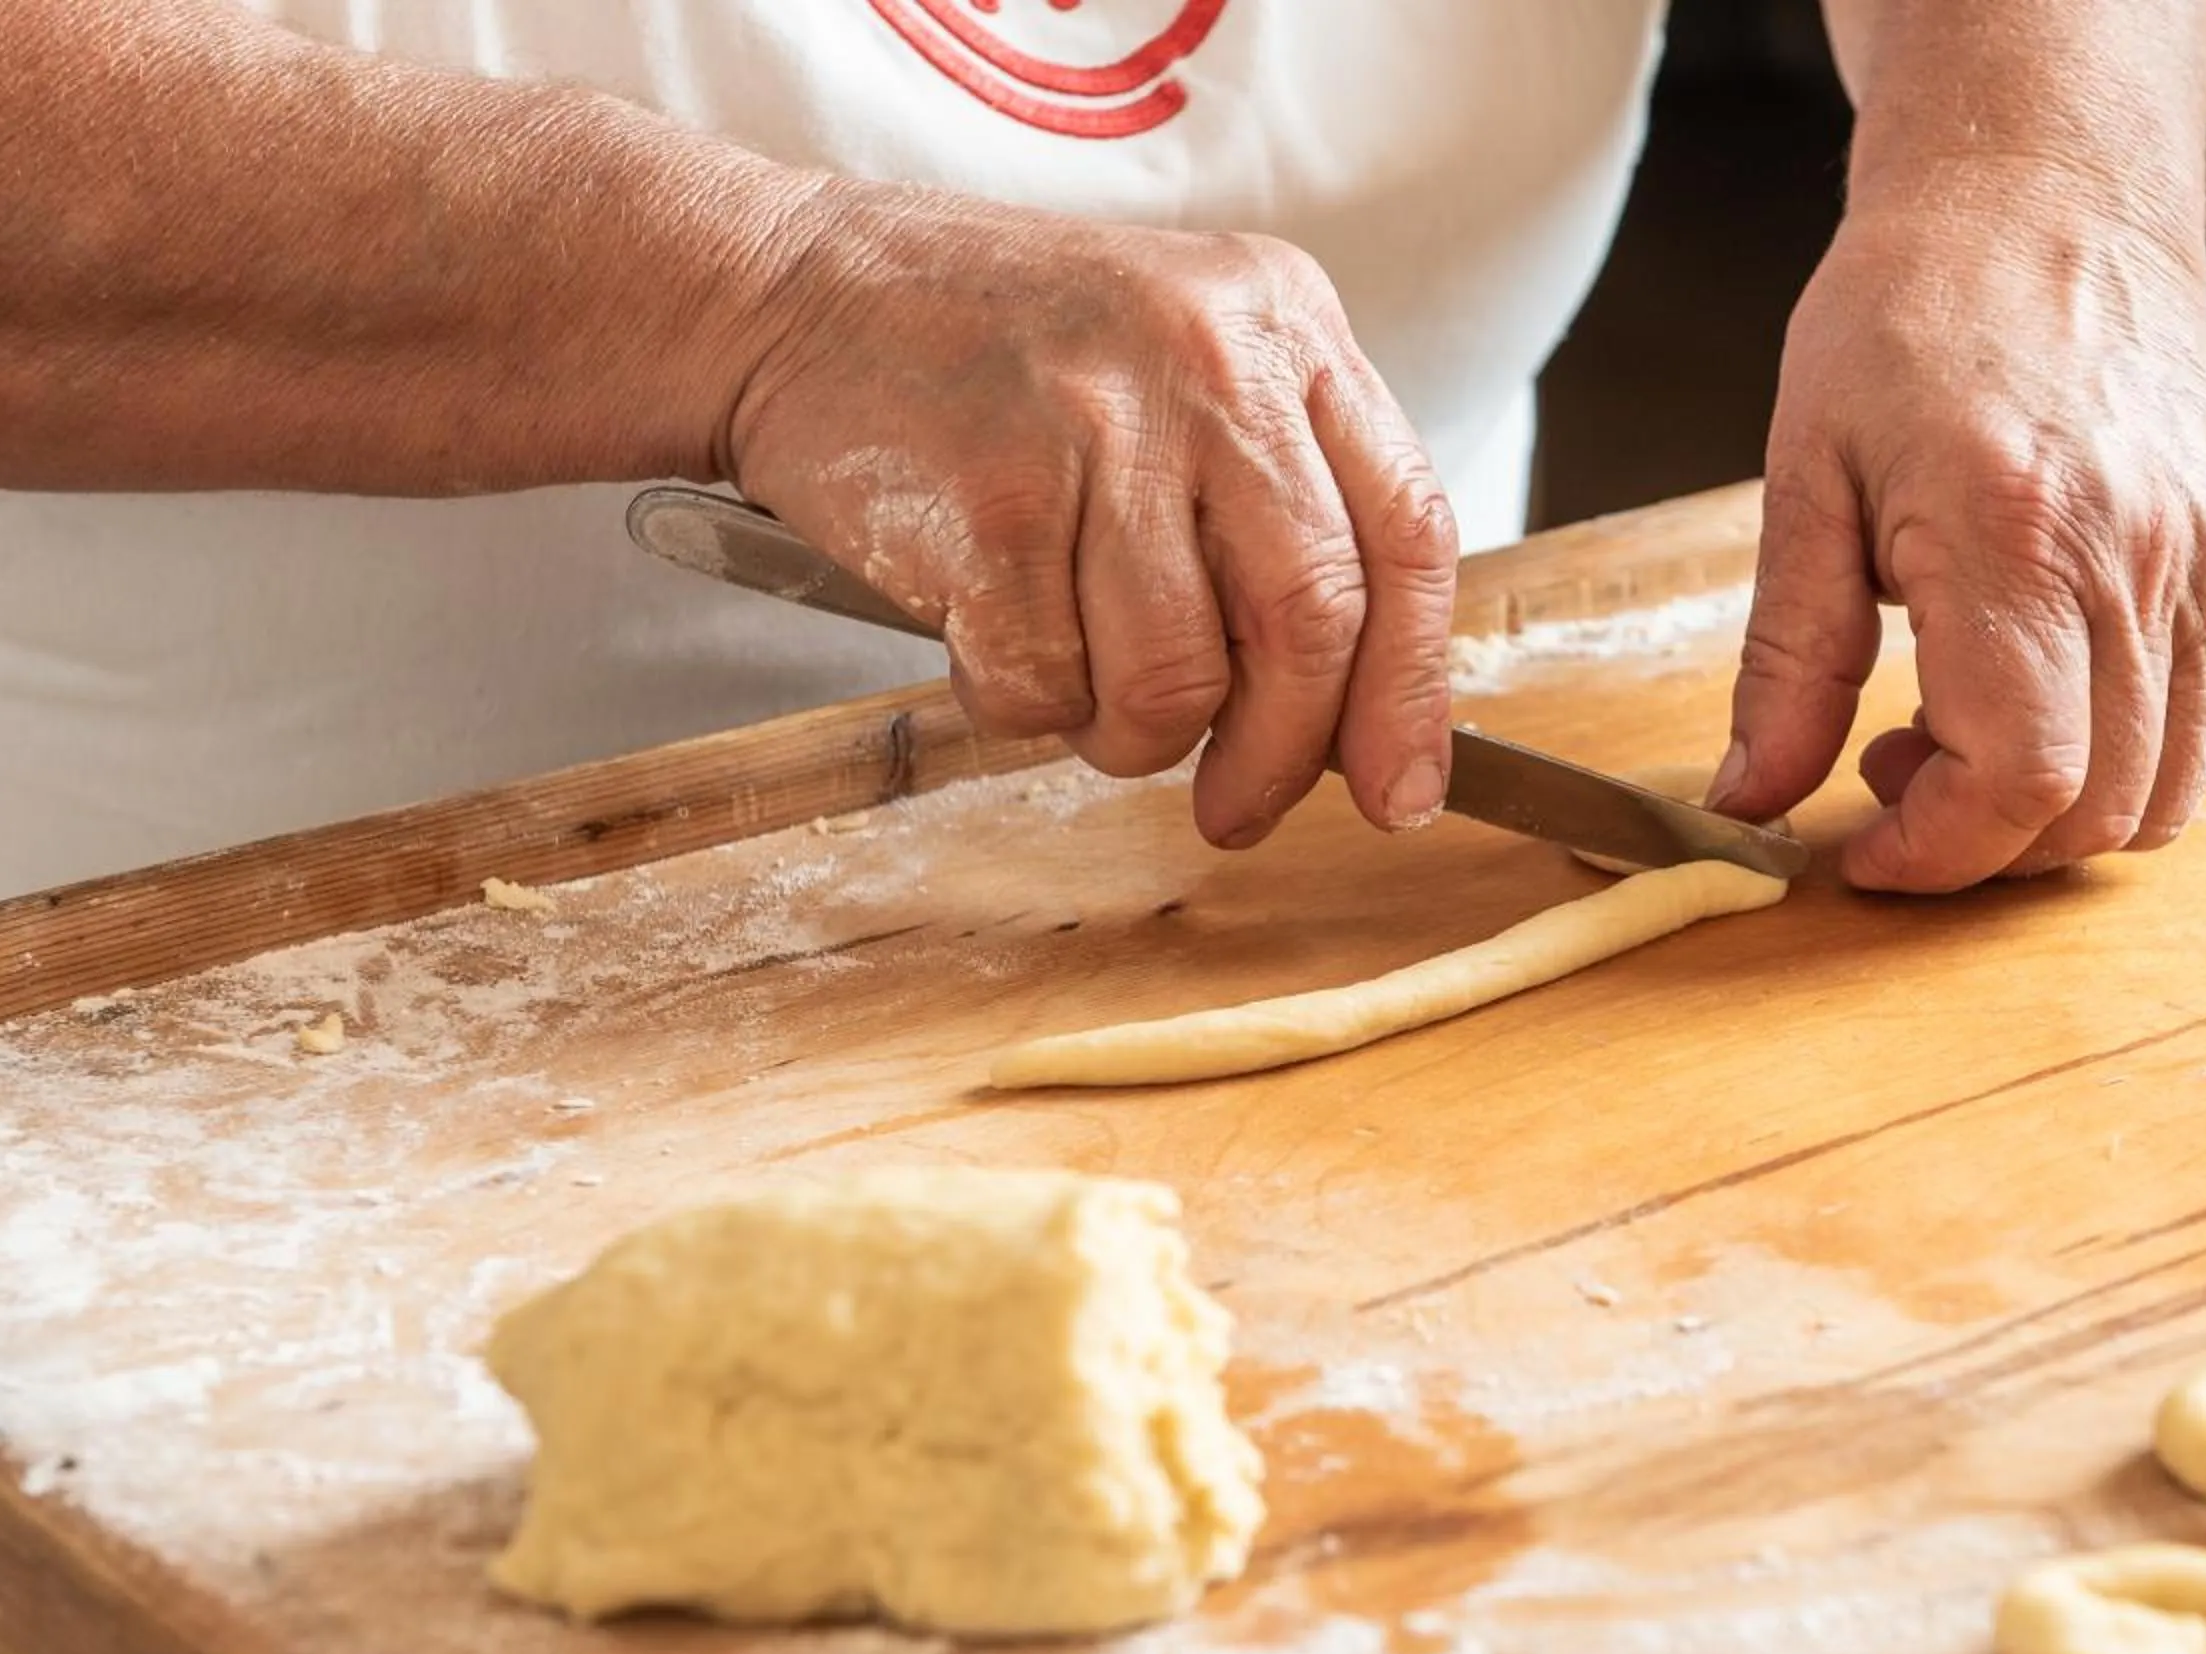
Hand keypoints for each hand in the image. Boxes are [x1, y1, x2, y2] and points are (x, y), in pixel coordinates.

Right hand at [720, 185, 1458, 848]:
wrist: (794, 292)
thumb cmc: (998, 358)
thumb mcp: (1181, 367)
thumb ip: (1283, 504)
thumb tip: (1358, 718)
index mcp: (1285, 325)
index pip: (1409, 534)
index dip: (1412, 688)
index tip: (1400, 789)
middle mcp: (1211, 362)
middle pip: (1314, 621)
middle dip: (1282, 754)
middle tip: (1235, 808)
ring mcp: (1099, 429)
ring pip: (1177, 680)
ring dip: (1129, 733)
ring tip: (1075, 675)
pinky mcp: (992, 506)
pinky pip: (1047, 689)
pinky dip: (1020, 703)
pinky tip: (988, 631)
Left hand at [1711, 192, 2205, 891]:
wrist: (2049, 197)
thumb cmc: (1914, 314)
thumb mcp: (1806, 477)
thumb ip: (1786, 659)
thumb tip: (1750, 799)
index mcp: (2020, 534)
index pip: (2021, 779)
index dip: (1939, 854)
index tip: (1864, 850)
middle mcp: (2145, 559)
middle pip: (2098, 810)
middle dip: (1983, 848)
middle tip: (1891, 779)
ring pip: (2168, 793)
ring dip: (2056, 816)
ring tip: (1955, 730)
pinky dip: (2122, 757)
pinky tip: (2033, 686)